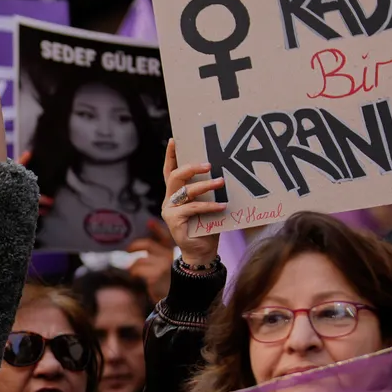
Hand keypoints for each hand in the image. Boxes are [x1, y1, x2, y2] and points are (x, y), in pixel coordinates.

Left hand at [127, 220, 173, 304]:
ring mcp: (163, 265)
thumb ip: (158, 258)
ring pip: (140, 259)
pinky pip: (138, 269)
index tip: (149, 222)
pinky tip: (135, 277)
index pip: (165, 237)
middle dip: (135, 246)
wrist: (177, 302)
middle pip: (148, 245)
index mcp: (172, 253)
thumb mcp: (167, 269)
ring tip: (133, 270)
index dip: (157, 229)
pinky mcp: (156, 275)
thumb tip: (139, 252)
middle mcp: (169, 257)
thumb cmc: (168, 285)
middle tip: (128, 250)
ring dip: (133, 265)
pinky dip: (134, 273)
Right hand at [160, 139, 222, 268]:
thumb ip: (207, 192)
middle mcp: (169, 200)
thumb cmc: (207, 225)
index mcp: (175, 193)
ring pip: (185, 191)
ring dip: (204, 186)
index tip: (174, 140)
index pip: (169, 171)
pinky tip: (222, 206)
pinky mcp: (174, 221)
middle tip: (209, 165)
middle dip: (191, 168)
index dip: (171, 155)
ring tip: (220, 182)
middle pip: (175, 177)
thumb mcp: (207, 204)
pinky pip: (192, 208)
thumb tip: (222, 172)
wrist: (202, 251)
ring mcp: (169, 211)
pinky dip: (209, 206)